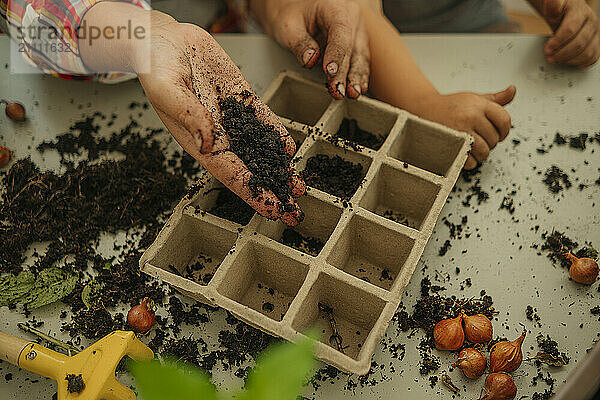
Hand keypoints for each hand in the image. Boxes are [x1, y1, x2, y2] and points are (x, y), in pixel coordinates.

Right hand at [81, 6, 305, 224]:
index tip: (272, 209)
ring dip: (279, 167)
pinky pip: (262, 119)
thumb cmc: (155, 66)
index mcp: (199, 142)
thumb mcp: (167, 89)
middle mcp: (218, 135)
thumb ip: (189, 115)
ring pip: (260, 147)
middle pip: (251, 168)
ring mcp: (231, 118)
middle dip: (273, 188)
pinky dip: (275, 135)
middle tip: (294, 209)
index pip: (230, 174)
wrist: (163, 39)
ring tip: (297, 185)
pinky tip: (288, 149)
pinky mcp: (240, 98)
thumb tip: (209, 142)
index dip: (253, 193)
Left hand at [250, 0, 369, 98]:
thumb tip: (310, 60)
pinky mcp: (353, 43)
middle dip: (345, 72)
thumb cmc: (290, 12)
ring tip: (352, 93)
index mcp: (335, 6)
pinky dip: (358, 75)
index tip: (330, 72)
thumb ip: (299, 43)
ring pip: (359, 55)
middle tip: (338, 90)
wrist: (292, 9)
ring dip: (355, 76)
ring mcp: (354, 30)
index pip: (340, 32)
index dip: (337, 54)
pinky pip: (359, 60)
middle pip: (351, 47)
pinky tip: (357, 87)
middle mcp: (350, 17)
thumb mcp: (288, 26)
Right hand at [415, 86, 515, 169]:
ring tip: (474, 149)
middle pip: (494, 138)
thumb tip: (512, 90)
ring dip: (481, 154)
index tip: (500, 134)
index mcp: (479, 104)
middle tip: (481, 140)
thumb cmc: (450, 105)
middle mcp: (471, 116)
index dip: (505, 130)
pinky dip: (470, 162)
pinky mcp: (451, 145)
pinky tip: (465, 154)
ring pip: (484, 151)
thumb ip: (495, 98)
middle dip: (490, 143)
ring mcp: (460, 131)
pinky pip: (470, 161)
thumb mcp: (474, 98)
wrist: (424, 109)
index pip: (504, 120)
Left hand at [541, 0, 599, 67]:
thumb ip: (553, 6)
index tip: (547, 48)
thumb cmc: (561, 9)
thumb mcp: (555, 4)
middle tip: (549, 56)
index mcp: (580, 12)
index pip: (571, 29)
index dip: (558, 41)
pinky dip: (579, 62)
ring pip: (587, 52)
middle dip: (562, 53)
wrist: (568, 11)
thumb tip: (550, 3)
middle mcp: (591, 23)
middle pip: (579, 43)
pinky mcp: (595, 43)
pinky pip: (592, 57)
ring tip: (556, 59)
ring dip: (569, 59)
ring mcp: (595, 34)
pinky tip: (568, 61)